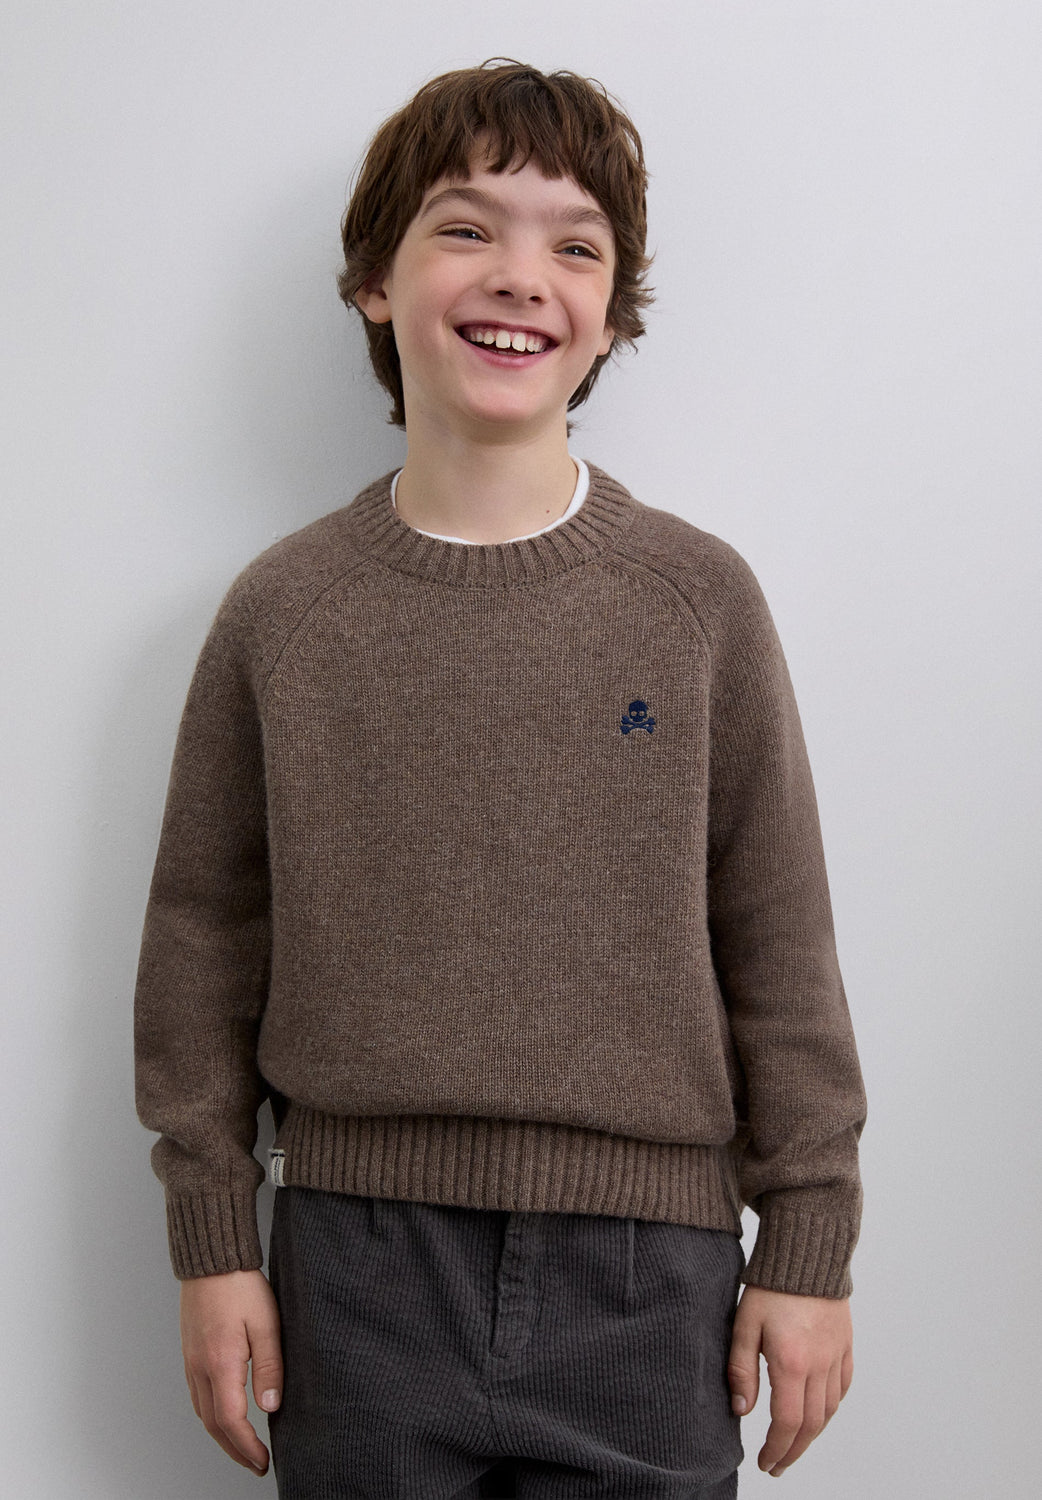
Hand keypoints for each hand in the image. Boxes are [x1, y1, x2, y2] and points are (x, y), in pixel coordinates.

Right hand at [179, 1268, 283, 1476]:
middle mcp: (200, 1368)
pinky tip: (224, 1416)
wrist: (211, 1260)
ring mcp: (191, 1361)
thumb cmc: (241, 1286)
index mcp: (220, 1363)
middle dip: (235, 1450)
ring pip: (202, 1413)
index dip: (246, 1447)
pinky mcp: (190, 1354)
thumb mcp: (267, 1323)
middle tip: (256, 1464)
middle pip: (213, 1425)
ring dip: (222, 1436)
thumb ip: (269, 1366)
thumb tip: (270, 1406)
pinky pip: (197, 1396)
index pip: (230, 1420)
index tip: (263, 1461)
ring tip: (243, 1447)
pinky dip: (211, 1416)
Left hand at [727, 1284, 852, 1476]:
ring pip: (830, 1410)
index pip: (787, 1422)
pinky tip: (820, 1412)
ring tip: (794, 1444)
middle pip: (811, 1425)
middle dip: (793, 1450)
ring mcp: (836, 1355)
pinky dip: (832, 1407)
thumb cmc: (770, 1285)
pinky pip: (844, 1387)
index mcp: (792, 1363)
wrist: (806, 1251)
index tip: (765, 1462)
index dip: (776, 1449)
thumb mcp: (745, 1324)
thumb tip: (742, 1410)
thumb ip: (741, 1369)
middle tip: (778, 1464)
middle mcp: (820, 1365)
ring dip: (812, 1434)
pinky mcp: (846, 1344)